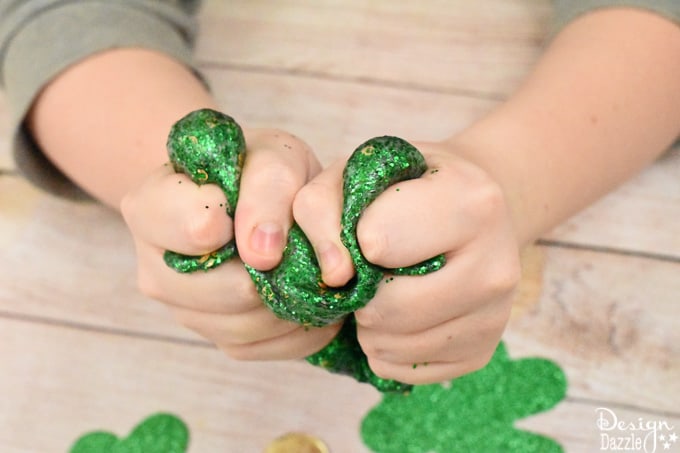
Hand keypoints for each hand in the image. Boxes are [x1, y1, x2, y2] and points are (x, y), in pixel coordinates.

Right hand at [121, 127, 340, 358]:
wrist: (257, 193)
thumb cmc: (259, 167)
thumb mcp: (271, 154)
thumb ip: (267, 191)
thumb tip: (261, 255)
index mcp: (150, 207)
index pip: (199, 229)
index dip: (245, 220)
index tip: (261, 205)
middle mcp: (155, 267)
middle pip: (230, 290)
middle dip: (278, 269)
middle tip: (304, 244)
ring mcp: (183, 310)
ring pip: (247, 327)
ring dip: (291, 301)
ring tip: (313, 270)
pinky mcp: (215, 338)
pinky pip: (262, 348)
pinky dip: (298, 328)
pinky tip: (310, 297)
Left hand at [293, 139, 520, 383]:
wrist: (463, 208)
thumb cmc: (402, 188)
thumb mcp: (355, 175)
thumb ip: (323, 211)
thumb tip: (335, 276)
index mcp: (472, 203)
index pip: (377, 243)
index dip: (356, 238)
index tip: (369, 225)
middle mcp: (497, 264)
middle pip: (387, 307)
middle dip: (360, 292)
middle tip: (368, 270)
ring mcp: (496, 315)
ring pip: (392, 345)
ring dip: (369, 324)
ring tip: (382, 289)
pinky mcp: (483, 352)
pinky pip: (403, 370)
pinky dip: (386, 348)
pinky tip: (399, 315)